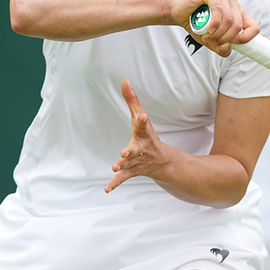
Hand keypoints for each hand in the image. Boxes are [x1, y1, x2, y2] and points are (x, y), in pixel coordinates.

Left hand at [105, 79, 166, 193]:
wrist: (162, 162)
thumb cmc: (147, 136)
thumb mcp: (140, 118)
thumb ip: (132, 100)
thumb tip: (124, 80)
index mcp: (143, 133)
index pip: (142, 124)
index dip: (141, 119)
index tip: (141, 115)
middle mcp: (142, 148)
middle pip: (136, 148)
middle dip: (131, 150)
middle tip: (124, 151)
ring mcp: (137, 161)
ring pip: (129, 164)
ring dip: (122, 165)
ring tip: (114, 167)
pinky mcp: (132, 171)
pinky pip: (123, 178)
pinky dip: (115, 183)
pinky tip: (107, 189)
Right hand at [169, 0, 259, 56]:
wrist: (177, 12)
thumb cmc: (195, 23)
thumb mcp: (210, 40)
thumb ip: (220, 47)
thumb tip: (228, 49)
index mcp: (237, 11)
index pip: (253, 27)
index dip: (245, 39)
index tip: (231, 44)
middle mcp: (232, 1)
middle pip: (238, 25)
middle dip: (225, 38)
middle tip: (212, 41)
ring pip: (229, 19)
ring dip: (217, 33)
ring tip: (206, 36)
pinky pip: (219, 10)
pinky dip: (213, 23)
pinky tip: (207, 28)